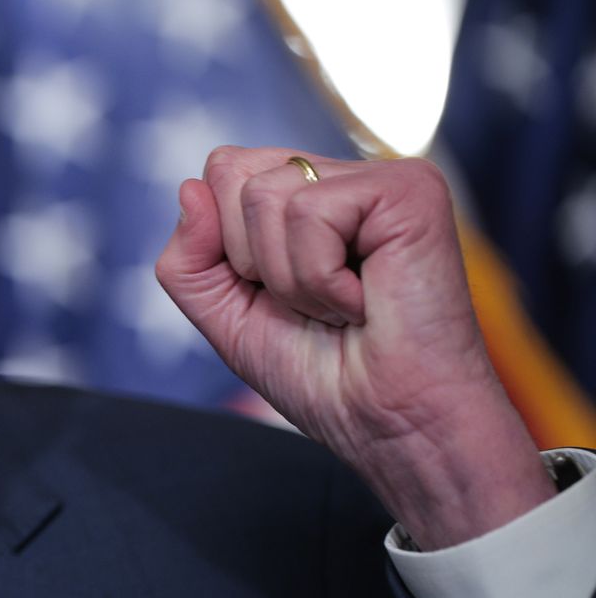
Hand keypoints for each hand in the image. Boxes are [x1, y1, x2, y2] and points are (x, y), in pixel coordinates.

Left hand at [155, 147, 553, 548]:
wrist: (391, 425)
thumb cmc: (323, 376)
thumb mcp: (225, 315)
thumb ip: (189, 256)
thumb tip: (188, 187)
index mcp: (304, 196)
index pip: (220, 172)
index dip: (223, 245)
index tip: (276, 295)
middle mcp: (341, 177)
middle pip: (230, 171)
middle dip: (249, 259)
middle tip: (313, 303)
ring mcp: (378, 179)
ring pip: (264, 195)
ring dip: (289, 278)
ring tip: (342, 307)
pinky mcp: (409, 189)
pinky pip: (309, 212)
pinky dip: (320, 278)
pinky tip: (365, 302)